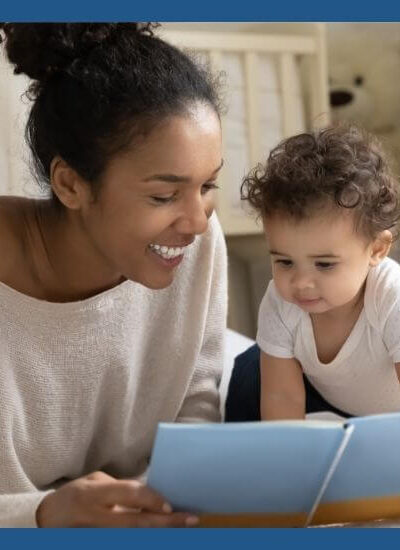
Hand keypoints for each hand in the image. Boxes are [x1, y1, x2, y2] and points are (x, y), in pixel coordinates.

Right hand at [36, 471, 198, 526]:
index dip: (151, 500)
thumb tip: (151, 492)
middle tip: (190, 520)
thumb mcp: (95, 483)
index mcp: (94, 494)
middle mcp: (94, 517)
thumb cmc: (75, 495)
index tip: (171, 504)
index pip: (128, 495)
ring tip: (182, 530)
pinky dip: (144, 539)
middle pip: (135, 523)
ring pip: (132, 538)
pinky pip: (124, 542)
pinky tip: (160, 535)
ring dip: (158, 534)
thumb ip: (121, 488)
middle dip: (166, 523)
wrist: (46, 519)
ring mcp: (95, 536)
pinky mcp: (97, 544)